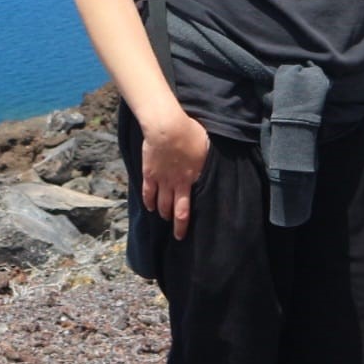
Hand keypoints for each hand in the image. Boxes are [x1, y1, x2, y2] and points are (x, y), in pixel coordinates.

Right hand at [141, 113, 209, 241]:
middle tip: (177, 235)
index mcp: (192, 178)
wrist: (167, 128)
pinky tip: (150, 207)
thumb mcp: (206, 146)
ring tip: (165, 217)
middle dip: (176, 225)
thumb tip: (216, 162)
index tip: (187, 230)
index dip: (187, 221)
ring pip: (161, 204)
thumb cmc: (190, 133)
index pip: (190, 206)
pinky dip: (148, 202)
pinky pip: (148, 193)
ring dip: (163, 212)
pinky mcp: (149, 174)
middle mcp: (176, 183)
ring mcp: (162, 180)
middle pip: (175, 211)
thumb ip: (207, 159)